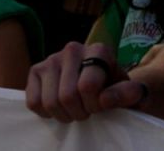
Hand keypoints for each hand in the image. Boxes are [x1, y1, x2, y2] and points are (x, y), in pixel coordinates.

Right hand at [26, 42, 145, 122]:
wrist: (99, 85)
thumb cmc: (115, 89)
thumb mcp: (129, 93)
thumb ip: (126, 94)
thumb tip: (105, 99)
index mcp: (99, 50)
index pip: (88, 86)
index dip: (94, 104)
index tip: (101, 105)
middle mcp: (73, 49)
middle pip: (67, 96)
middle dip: (79, 112)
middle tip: (87, 110)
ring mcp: (52, 58)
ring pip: (50, 102)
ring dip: (64, 115)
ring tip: (75, 109)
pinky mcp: (35, 70)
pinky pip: (34, 102)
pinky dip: (46, 113)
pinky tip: (59, 107)